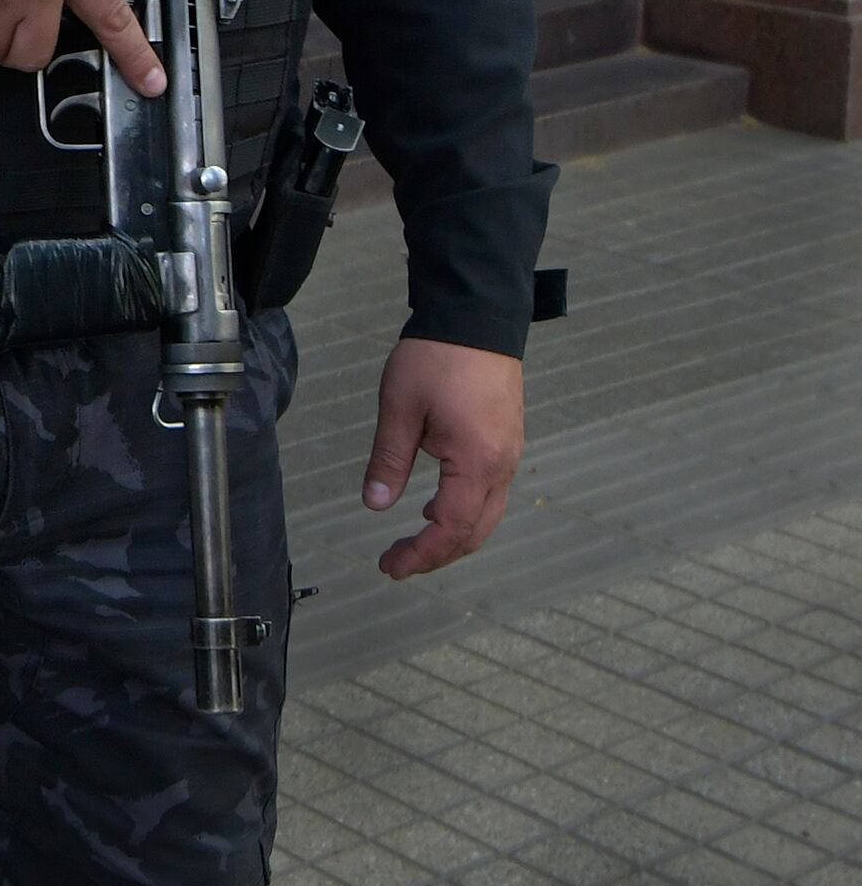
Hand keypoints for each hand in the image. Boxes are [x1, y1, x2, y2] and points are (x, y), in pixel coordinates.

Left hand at [361, 337, 524, 578]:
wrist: (476, 319)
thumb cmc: (436, 358)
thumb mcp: (399, 409)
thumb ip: (389, 460)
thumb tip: (375, 504)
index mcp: (476, 462)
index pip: (450, 529)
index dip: (420, 555)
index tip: (389, 566)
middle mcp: (502, 466)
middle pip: (474, 532)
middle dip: (436, 555)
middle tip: (395, 563)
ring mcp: (510, 455)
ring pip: (486, 516)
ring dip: (452, 536)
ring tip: (412, 542)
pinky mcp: (506, 443)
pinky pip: (490, 493)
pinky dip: (464, 512)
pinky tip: (435, 508)